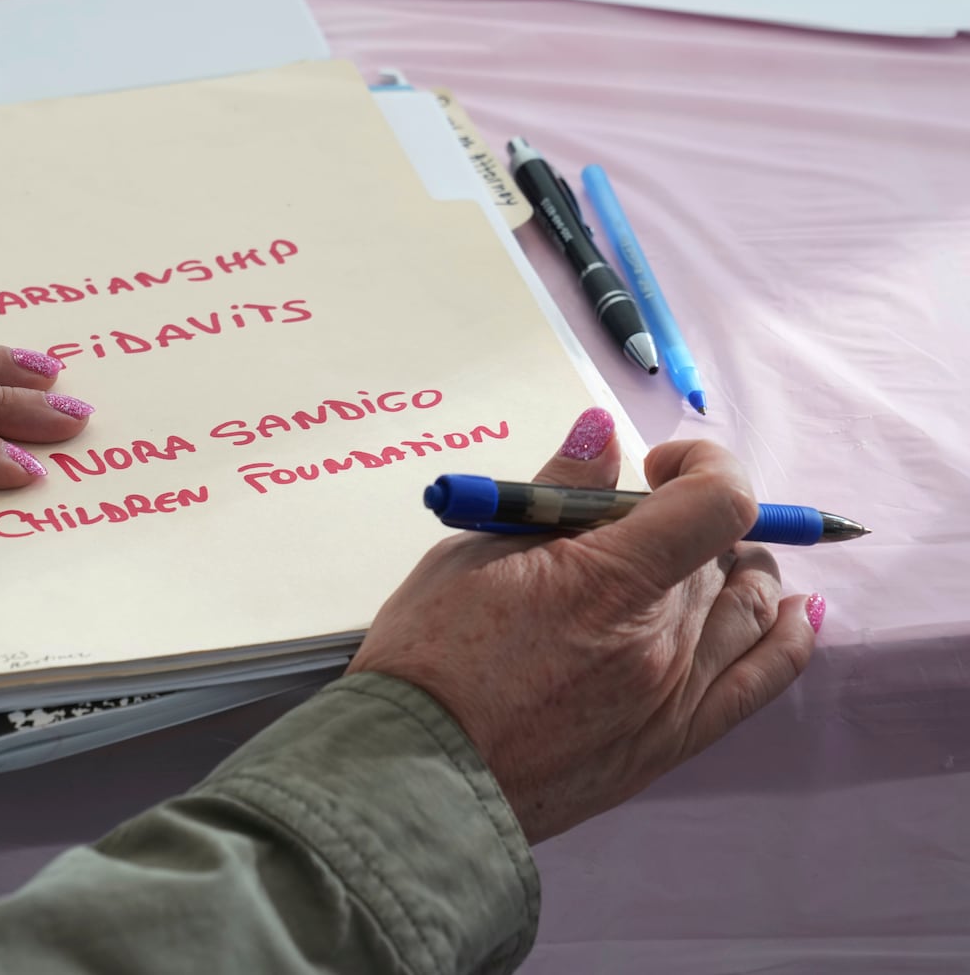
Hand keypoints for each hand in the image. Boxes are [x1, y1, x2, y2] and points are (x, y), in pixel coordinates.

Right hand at [348, 409, 818, 842]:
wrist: (415, 779)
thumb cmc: (428, 660)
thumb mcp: (473, 553)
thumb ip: (555, 491)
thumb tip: (601, 433)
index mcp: (612, 582)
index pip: (718, 502)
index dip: (702, 464)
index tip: (655, 465)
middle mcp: (662, 641)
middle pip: (720, 556)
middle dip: (685, 522)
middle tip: (629, 522)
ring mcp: (673, 698)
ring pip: (746, 614)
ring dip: (739, 571)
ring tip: (714, 556)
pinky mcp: (669, 744)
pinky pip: (758, 684)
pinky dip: (785, 642)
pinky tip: (797, 614)